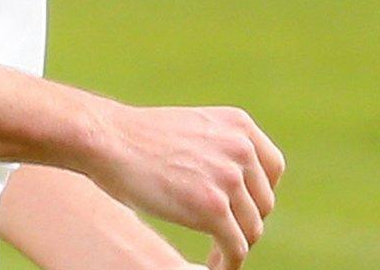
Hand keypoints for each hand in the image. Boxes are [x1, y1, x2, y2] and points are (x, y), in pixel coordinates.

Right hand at [82, 103, 284, 269]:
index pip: (272, 169)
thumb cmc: (137, 138)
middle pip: (263, 202)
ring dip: (234, 246)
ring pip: (252, 229)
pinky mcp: (213, 208)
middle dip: (243, 222)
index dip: (258, 194)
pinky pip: (236, 248)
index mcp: (239, 124)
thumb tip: (236, 184)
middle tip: (220, 236)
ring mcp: (229, 178)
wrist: (107, 140)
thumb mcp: (193, 129)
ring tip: (215, 254)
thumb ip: (219, 148)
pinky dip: (228, 264)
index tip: (240, 210)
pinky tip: (214, 268)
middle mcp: (241, 148)